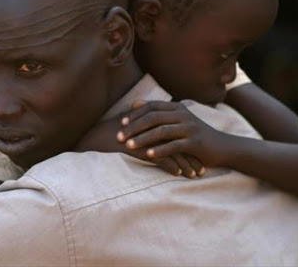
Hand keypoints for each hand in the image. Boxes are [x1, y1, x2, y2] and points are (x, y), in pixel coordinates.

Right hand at [76, 108, 199, 177]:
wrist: (94, 138)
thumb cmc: (112, 134)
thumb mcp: (131, 127)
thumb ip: (145, 127)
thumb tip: (158, 132)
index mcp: (152, 122)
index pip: (175, 134)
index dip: (188, 145)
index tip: (198, 156)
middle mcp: (151, 128)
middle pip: (178, 142)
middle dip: (192, 157)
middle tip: (203, 168)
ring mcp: (146, 138)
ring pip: (172, 152)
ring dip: (185, 164)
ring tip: (195, 175)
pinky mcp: (139, 148)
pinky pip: (159, 159)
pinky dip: (171, 166)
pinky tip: (179, 174)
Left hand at [117, 100, 231, 169]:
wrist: (223, 147)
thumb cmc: (195, 135)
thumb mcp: (178, 120)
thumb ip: (158, 112)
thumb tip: (134, 103)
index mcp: (177, 108)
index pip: (152, 106)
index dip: (135, 114)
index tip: (121, 123)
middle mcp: (183, 115)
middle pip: (153, 118)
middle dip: (134, 127)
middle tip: (119, 137)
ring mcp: (190, 128)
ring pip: (161, 131)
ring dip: (143, 139)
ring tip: (129, 146)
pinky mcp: (195, 142)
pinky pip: (174, 146)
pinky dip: (160, 150)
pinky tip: (149, 155)